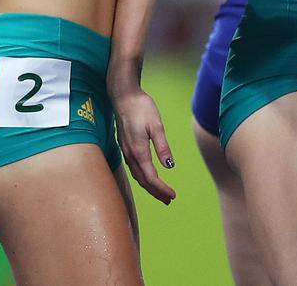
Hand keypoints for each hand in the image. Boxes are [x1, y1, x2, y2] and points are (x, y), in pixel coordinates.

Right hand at [113, 86, 175, 204]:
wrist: (123, 96)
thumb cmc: (141, 108)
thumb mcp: (156, 125)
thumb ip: (162, 146)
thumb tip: (170, 166)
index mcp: (139, 152)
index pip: (151, 178)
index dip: (162, 189)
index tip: (173, 195)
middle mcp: (130, 155)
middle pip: (143, 181)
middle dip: (155, 192)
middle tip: (168, 200)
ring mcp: (126, 151)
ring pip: (137, 175)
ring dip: (148, 186)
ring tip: (159, 192)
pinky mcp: (125, 146)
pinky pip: (133, 168)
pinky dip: (142, 177)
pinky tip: (146, 175)